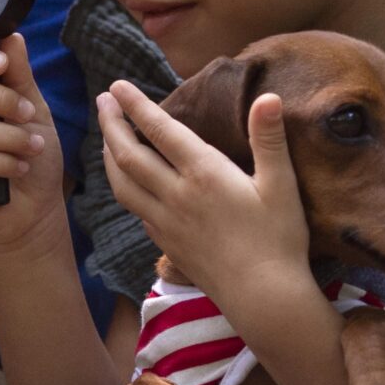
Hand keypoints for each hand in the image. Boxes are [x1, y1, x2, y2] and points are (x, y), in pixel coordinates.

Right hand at [0, 35, 67, 252]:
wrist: (33, 211)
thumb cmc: (32, 158)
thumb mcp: (34, 112)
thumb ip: (20, 77)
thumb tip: (12, 35)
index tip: (2, 63)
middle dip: (2, 99)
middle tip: (30, 115)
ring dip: (10, 137)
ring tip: (33, 148)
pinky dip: (3, 162)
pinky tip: (19, 168)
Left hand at [97, 80, 311, 306]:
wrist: (264, 300)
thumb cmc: (279, 240)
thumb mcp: (282, 186)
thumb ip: (269, 139)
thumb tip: (268, 96)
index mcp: (203, 174)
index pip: (159, 130)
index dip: (134, 104)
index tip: (116, 84)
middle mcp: (176, 195)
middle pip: (128, 154)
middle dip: (110, 123)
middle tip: (102, 101)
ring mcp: (166, 222)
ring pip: (122, 184)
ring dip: (109, 155)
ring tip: (107, 137)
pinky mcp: (166, 243)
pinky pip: (134, 209)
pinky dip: (124, 187)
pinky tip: (129, 182)